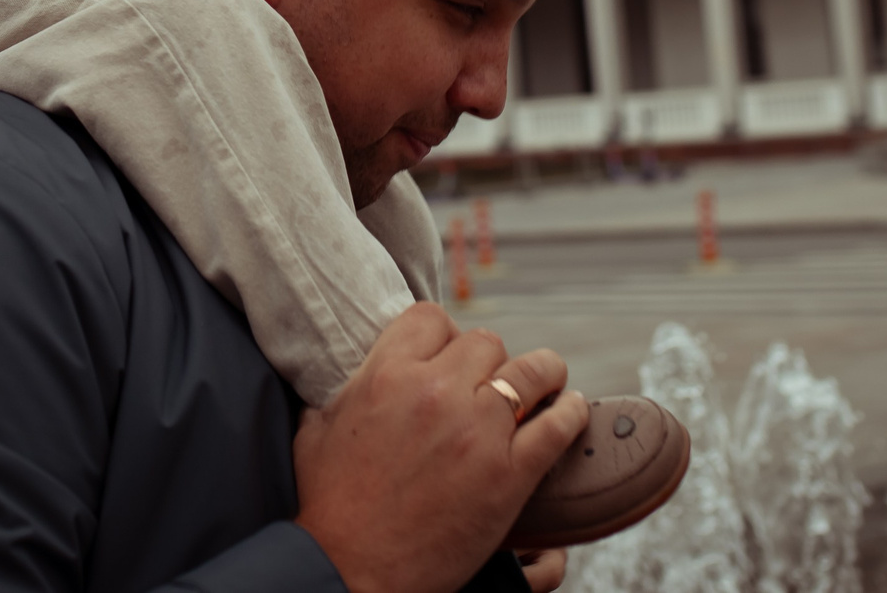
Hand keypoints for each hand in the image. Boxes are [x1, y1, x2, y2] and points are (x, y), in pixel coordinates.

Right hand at [293, 303, 589, 592]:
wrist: (349, 571)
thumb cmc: (327, 506)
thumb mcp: (317, 428)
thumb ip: (347, 388)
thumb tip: (361, 373)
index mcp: (386, 374)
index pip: (432, 318)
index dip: (443, 335)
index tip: (449, 356)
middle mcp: (435, 392)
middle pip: (485, 342)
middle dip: (487, 361)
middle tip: (488, 384)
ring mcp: (477, 432)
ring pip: (531, 370)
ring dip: (542, 373)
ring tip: (548, 382)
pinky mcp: (509, 476)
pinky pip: (557, 427)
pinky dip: (569, 414)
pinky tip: (569, 411)